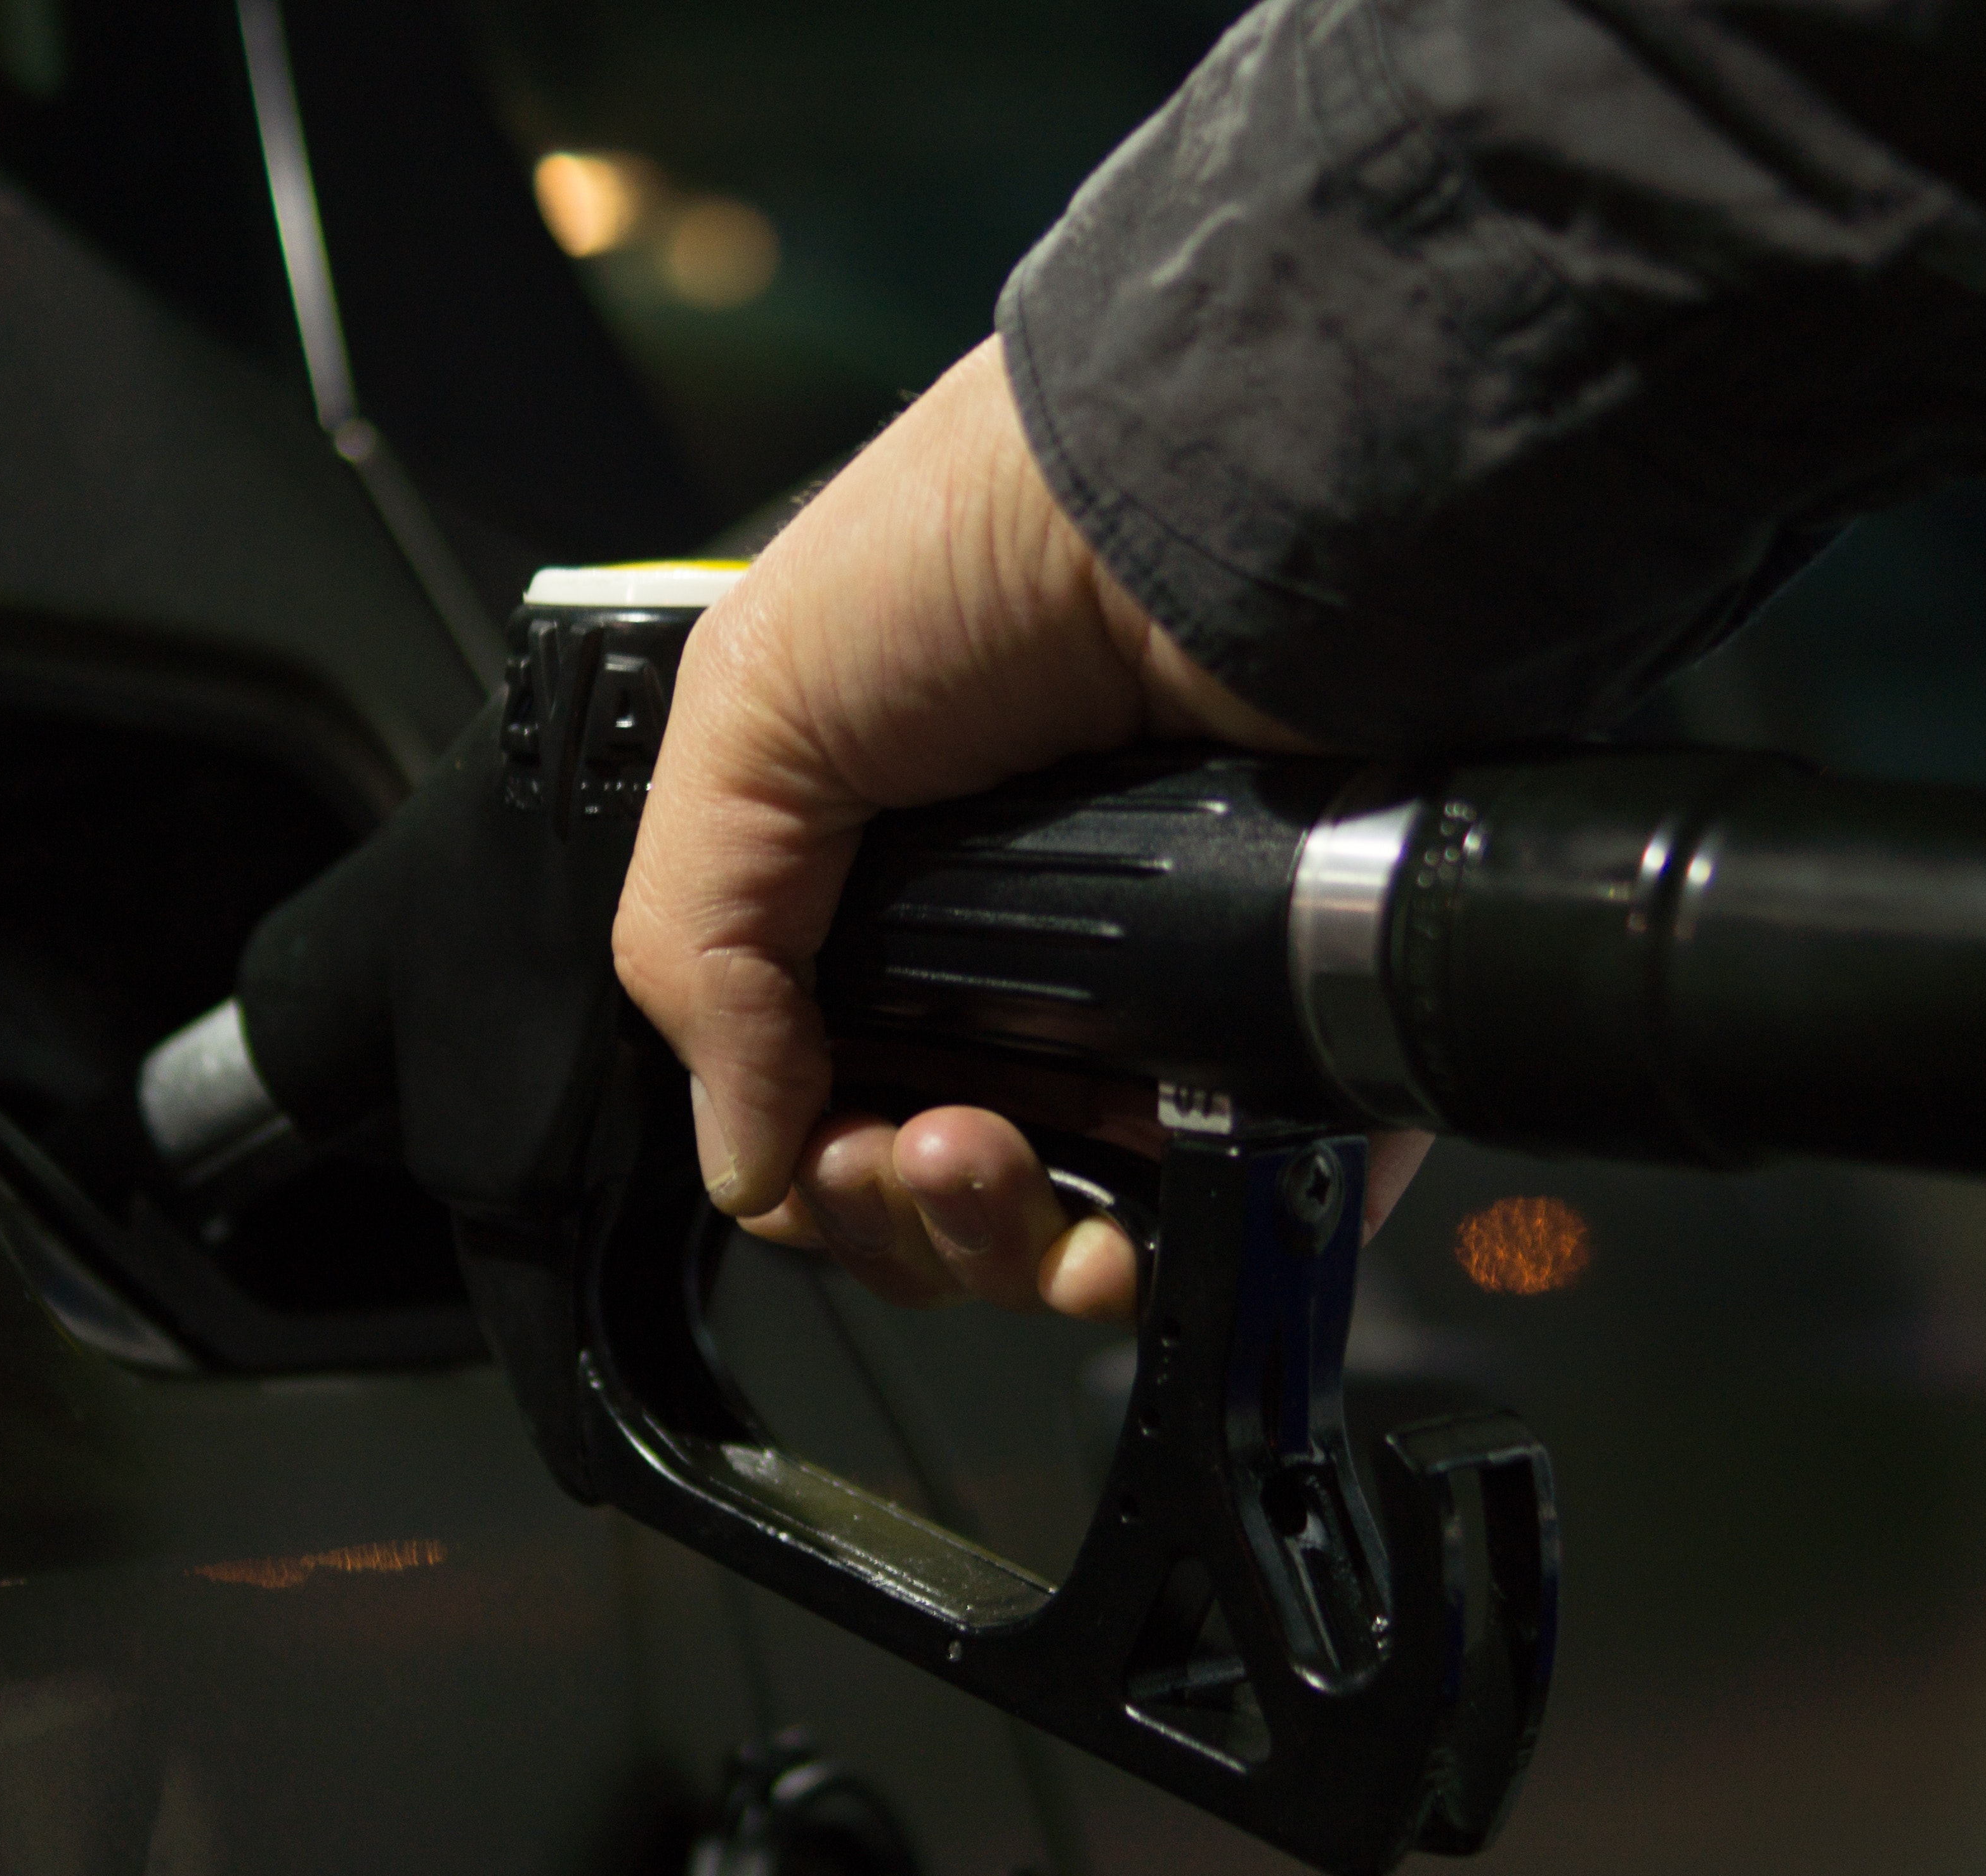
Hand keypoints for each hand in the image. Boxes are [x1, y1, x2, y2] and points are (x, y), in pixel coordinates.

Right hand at [610, 338, 1432, 1322]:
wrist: (1231, 504)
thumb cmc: (997, 543)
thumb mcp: (755, 705)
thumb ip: (698, 940)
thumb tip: (740, 1157)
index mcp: (885, 891)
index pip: (824, 1100)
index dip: (811, 1165)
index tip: (820, 1146)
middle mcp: (1024, 957)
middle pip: (939, 1195)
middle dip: (903, 1217)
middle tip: (922, 1149)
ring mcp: (1161, 1006)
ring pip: (1070, 1232)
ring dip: (1008, 1251)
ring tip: (1001, 1162)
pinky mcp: (1287, 1037)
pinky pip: (1231, 1215)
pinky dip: (1171, 1261)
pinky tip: (1129, 1234)